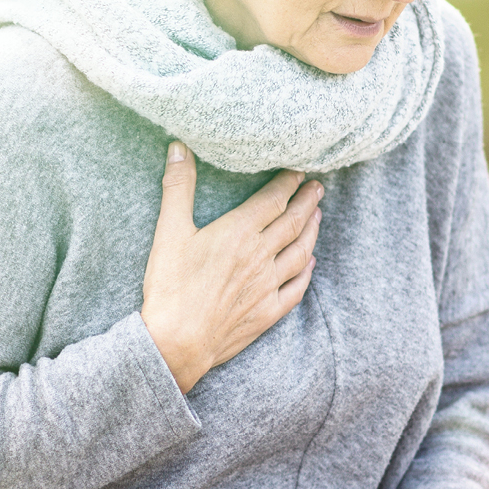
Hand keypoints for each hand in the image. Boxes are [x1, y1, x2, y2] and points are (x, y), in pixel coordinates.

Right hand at [140, 141, 322, 393]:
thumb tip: (180, 147)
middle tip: (318, 187)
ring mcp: (268, 285)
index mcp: (239, 232)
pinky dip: (306, 272)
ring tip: (318, 216)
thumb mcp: (169, 231)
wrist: (177, 342)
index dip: (288, 183)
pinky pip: (296, 288)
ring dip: (311, 231)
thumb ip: (178, 187)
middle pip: (293, 222)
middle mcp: (260, 256)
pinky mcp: (268, 312)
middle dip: (308, 201)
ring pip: (300, 251)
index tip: (299, 171)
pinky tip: (309, 264)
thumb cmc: (170, 286)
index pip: (273, 199)